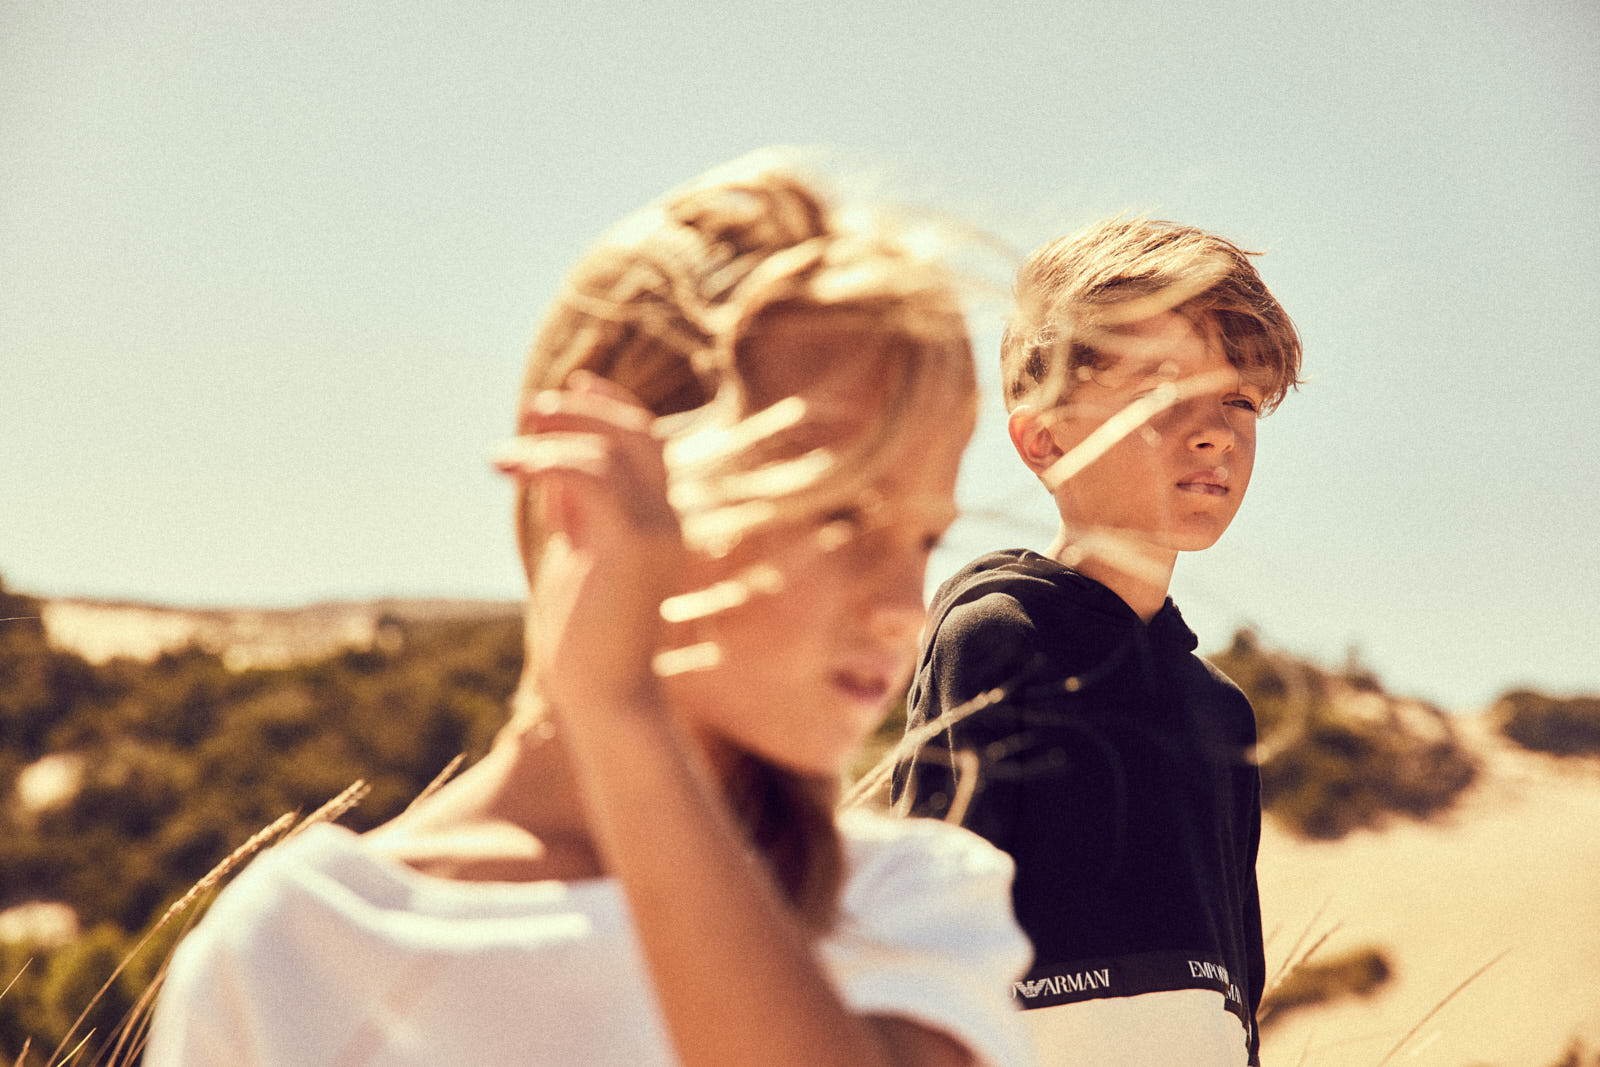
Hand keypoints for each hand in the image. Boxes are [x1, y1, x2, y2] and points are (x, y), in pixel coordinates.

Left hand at [494, 372, 683, 721]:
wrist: (605, 700)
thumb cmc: (585, 645)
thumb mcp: (575, 563)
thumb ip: (573, 516)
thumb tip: (551, 473)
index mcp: (656, 524)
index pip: (644, 445)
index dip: (608, 407)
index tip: (569, 387)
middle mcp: (666, 521)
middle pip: (637, 435)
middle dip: (585, 408)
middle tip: (532, 406)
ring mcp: (656, 532)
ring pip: (613, 450)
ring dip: (558, 433)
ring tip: (508, 442)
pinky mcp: (632, 547)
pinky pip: (592, 477)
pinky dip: (549, 461)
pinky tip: (511, 468)